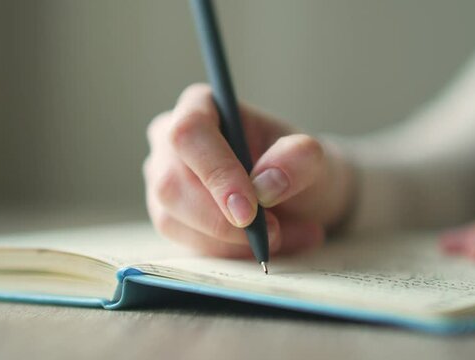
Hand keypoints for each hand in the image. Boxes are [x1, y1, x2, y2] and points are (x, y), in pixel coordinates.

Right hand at [143, 84, 353, 257]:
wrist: (297, 194)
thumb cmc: (296, 165)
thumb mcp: (311, 157)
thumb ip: (298, 160)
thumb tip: (268, 182)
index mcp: (201, 105)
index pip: (190, 133)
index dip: (215, 173)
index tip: (249, 211)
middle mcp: (169, 139)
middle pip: (172, 184)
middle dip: (223, 220)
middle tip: (274, 233)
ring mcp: (163, 179)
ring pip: (173, 219)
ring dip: (232, 241)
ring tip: (284, 236)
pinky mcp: (168, 216)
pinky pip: (186, 244)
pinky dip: (230, 252)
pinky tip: (265, 244)